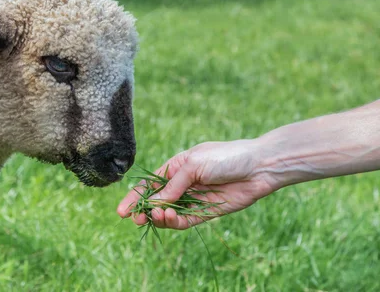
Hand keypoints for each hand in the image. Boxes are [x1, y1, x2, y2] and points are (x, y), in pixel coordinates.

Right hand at [117, 140, 277, 228]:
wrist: (257, 167)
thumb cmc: (225, 157)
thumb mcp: (194, 165)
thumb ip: (174, 185)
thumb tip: (155, 204)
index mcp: (176, 168)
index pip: (150, 184)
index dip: (135, 198)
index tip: (122, 211)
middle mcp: (182, 185)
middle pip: (157, 201)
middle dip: (145, 211)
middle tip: (138, 219)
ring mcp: (193, 199)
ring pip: (169, 213)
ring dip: (160, 217)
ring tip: (160, 215)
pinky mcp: (206, 212)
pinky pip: (186, 221)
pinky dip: (175, 222)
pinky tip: (171, 218)